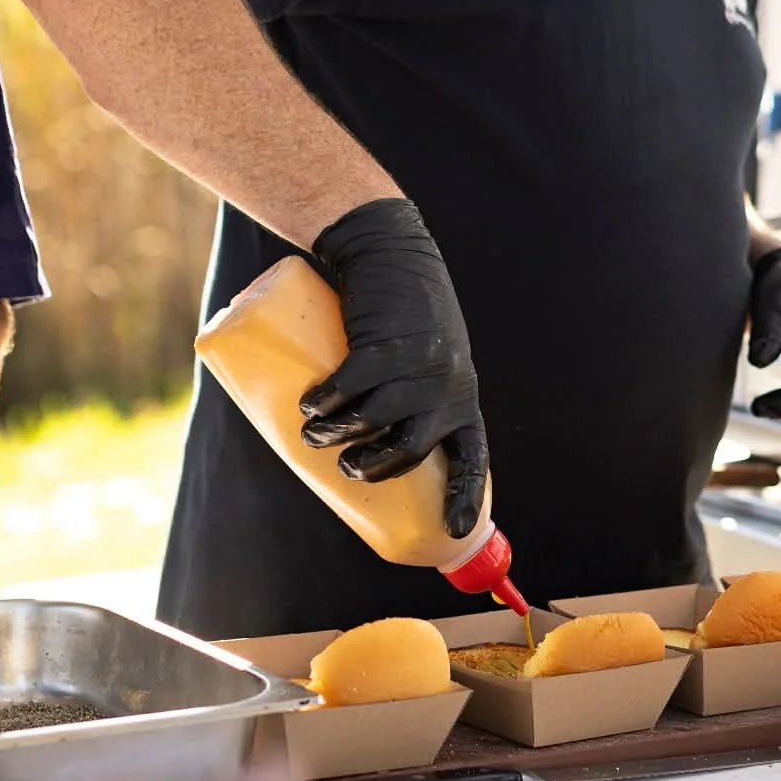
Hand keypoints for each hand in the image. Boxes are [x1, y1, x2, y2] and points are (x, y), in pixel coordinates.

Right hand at [299, 198, 487, 538]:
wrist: (388, 248)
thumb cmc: (401, 316)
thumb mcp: (425, 358)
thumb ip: (407, 397)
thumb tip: (360, 450)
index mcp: (463, 397)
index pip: (474, 456)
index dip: (465, 496)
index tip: (455, 531)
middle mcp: (447, 384)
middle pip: (411, 449)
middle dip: (372, 468)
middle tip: (346, 467)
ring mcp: (417, 363)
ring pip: (374, 419)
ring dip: (334, 436)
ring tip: (310, 433)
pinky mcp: (383, 341)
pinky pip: (350, 387)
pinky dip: (323, 403)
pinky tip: (307, 406)